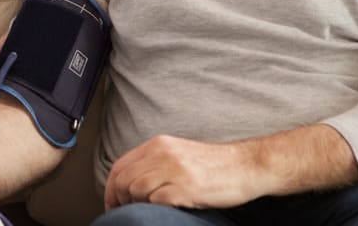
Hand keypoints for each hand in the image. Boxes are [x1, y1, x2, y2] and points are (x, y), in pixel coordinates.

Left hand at [103, 135, 254, 210]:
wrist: (247, 166)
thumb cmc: (215, 165)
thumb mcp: (179, 154)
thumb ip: (155, 162)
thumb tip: (129, 183)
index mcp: (159, 144)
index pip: (120, 165)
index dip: (110, 188)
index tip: (112, 203)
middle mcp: (163, 153)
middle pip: (123, 179)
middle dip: (117, 200)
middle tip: (122, 213)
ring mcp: (174, 170)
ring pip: (135, 190)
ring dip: (135, 205)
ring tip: (146, 211)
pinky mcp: (186, 187)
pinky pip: (155, 201)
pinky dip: (154, 209)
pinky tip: (164, 210)